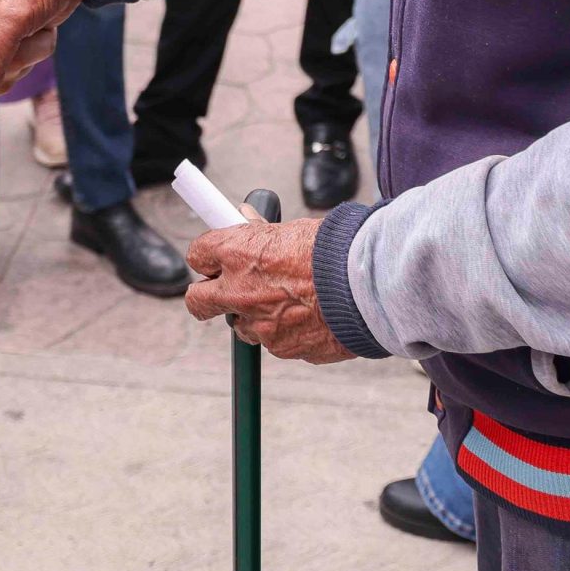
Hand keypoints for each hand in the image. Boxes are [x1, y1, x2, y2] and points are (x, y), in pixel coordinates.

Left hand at [184, 216, 352, 363]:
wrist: (371, 288)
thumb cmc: (337, 251)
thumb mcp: (295, 230)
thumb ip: (264, 234)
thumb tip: (247, 221)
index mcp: (238, 252)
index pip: (198, 254)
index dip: (208, 256)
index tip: (215, 258)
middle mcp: (240, 291)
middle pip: (198, 300)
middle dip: (206, 296)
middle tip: (221, 290)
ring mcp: (259, 324)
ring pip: (240, 325)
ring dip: (253, 316)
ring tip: (286, 303)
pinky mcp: (281, 349)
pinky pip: (275, 341)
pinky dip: (287, 332)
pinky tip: (311, 318)